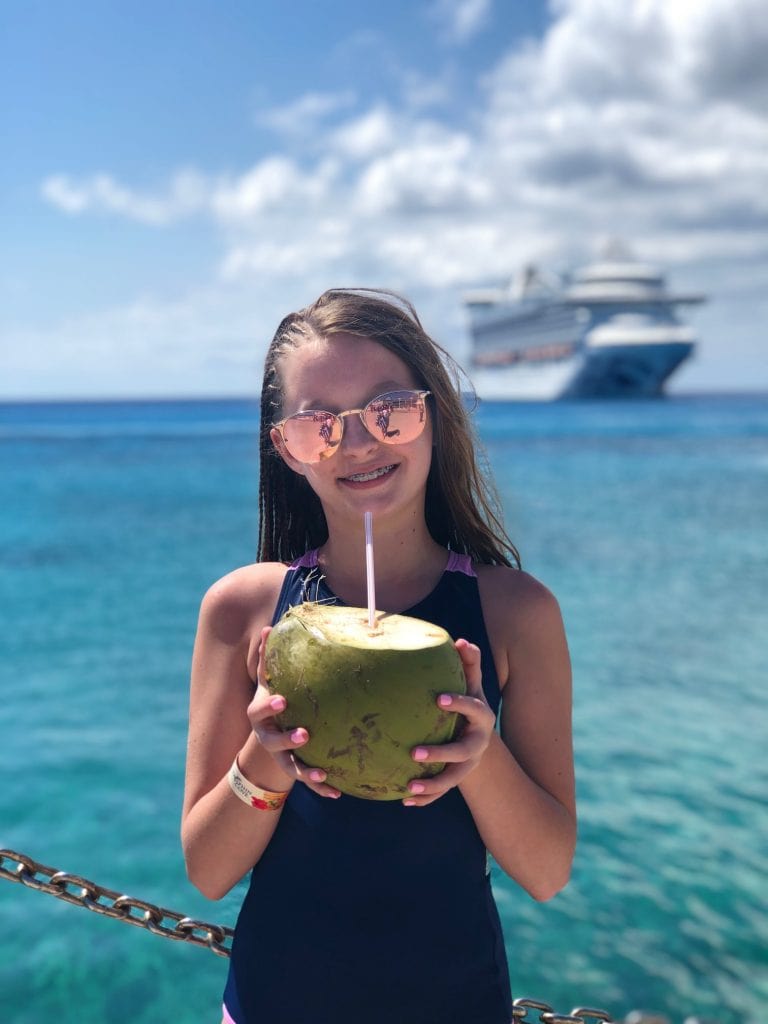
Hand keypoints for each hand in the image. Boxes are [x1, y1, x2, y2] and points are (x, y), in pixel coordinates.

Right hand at [247, 626, 340, 798]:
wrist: (269, 733)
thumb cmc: (275, 699)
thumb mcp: (269, 681)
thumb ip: (269, 659)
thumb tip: (268, 627)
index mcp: (261, 713)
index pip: (261, 709)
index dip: (270, 705)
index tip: (283, 700)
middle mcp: (267, 737)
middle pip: (273, 742)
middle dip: (287, 739)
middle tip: (304, 734)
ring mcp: (280, 756)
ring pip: (290, 767)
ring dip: (306, 772)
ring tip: (323, 773)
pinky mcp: (294, 770)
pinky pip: (308, 781)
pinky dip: (322, 788)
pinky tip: (338, 792)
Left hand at [403, 639, 494, 806]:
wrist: (476, 734)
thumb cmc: (468, 701)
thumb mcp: (471, 683)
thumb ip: (468, 664)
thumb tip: (462, 640)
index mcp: (481, 717)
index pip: (474, 709)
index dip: (459, 704)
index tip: (438, 699)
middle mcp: (477, 743)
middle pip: (462, 752)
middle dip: (440, 755)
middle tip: (413, 753)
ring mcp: (468, 764)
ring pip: (453, 779)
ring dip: (431, 785)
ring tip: (408, 785)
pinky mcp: (457, 779)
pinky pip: (442, 792)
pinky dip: (425, 798)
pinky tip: (404, 799)